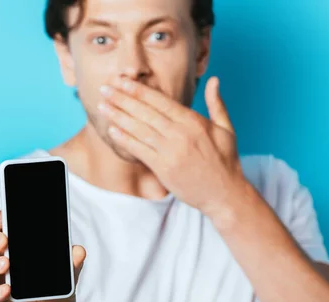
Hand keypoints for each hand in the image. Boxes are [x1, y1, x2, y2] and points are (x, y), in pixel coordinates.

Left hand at [97, 76, 250, 218]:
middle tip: (104, 88)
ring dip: (119, 116)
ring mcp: (171, 152)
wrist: (224, 194)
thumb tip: (214, 80)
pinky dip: (125, 140)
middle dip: (123, 99)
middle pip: (146, 113)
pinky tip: (112, 130)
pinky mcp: (164, 169)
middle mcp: (181, 134)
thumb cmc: (225, 161)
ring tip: (102, 106)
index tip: (122, 81)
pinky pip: (140, 151)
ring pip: (140, 130)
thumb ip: (216, 104)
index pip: (160, 101)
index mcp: (194, 122)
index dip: (139, 90)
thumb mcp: (226, 129)